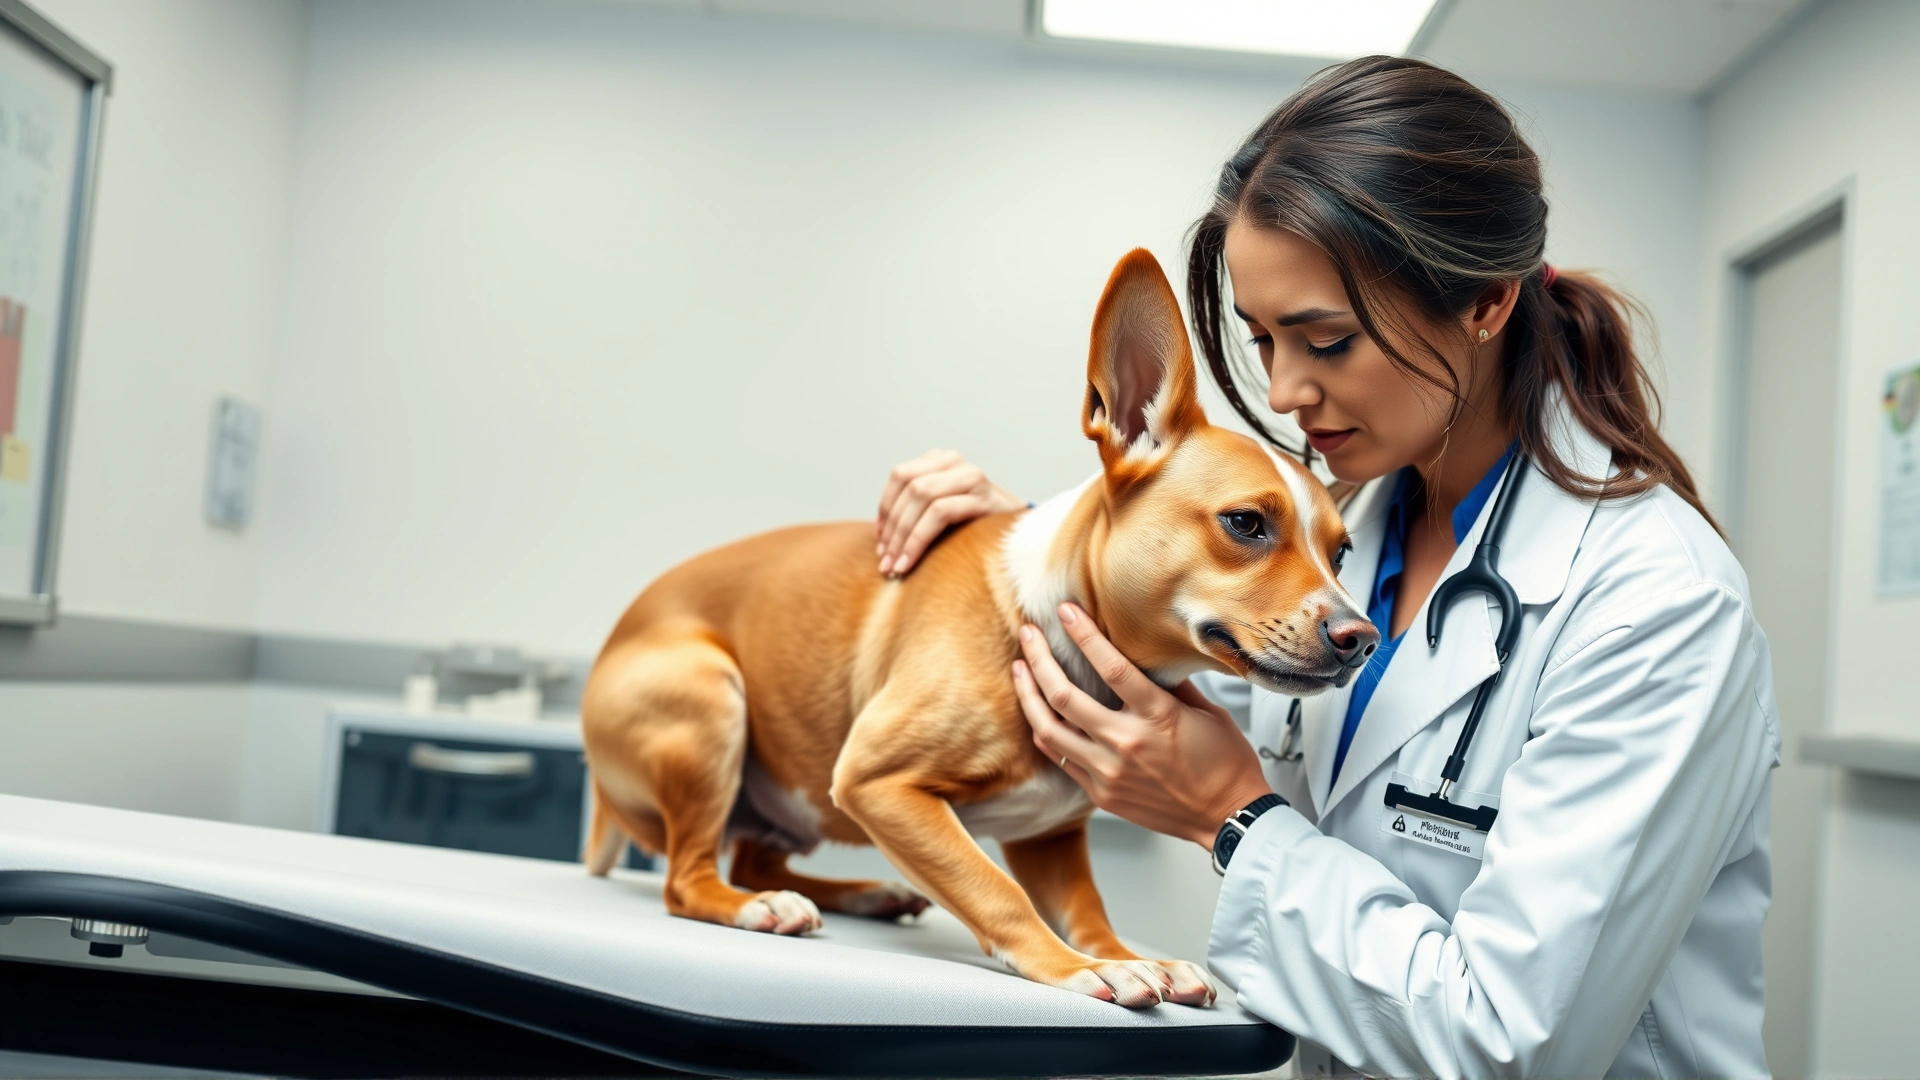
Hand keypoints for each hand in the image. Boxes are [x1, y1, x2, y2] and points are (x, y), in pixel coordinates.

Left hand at [875, 449, 1022, 576]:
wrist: (1024, 538)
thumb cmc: (978, 530)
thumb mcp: (944, 512)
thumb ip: (917, 511)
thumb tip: (880, 536)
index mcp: (943, 461)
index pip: (901, 475)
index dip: (885, 509)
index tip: (880, 542)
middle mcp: (957, 462)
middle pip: (908, 485)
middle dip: (892, 527)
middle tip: (885, 561)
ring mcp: (973, 477)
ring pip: (921, 495)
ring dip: (902, 535)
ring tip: (895, 566)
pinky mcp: (984, 498)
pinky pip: (940, 512)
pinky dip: (917, 540)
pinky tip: (910, 563)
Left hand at [1012, 603, 1273, 848]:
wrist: (1228, 818)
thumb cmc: (1225, 764)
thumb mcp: (1208, 713)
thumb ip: (1173, 685)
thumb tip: (1147, 657)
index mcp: (1158, 716)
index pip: (1111, 667)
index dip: (1083, 635)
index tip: (1066, 611)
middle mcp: (1127, 743)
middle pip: (1064, 696)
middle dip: (1039, 659)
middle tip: (1029, 634)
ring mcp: (1109, 772)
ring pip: (1049, 730)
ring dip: (1029, 696)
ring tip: (1020, 670)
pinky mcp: (1101, 794)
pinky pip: (1060, 759)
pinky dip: (1046, 732)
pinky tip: (1038, 712)